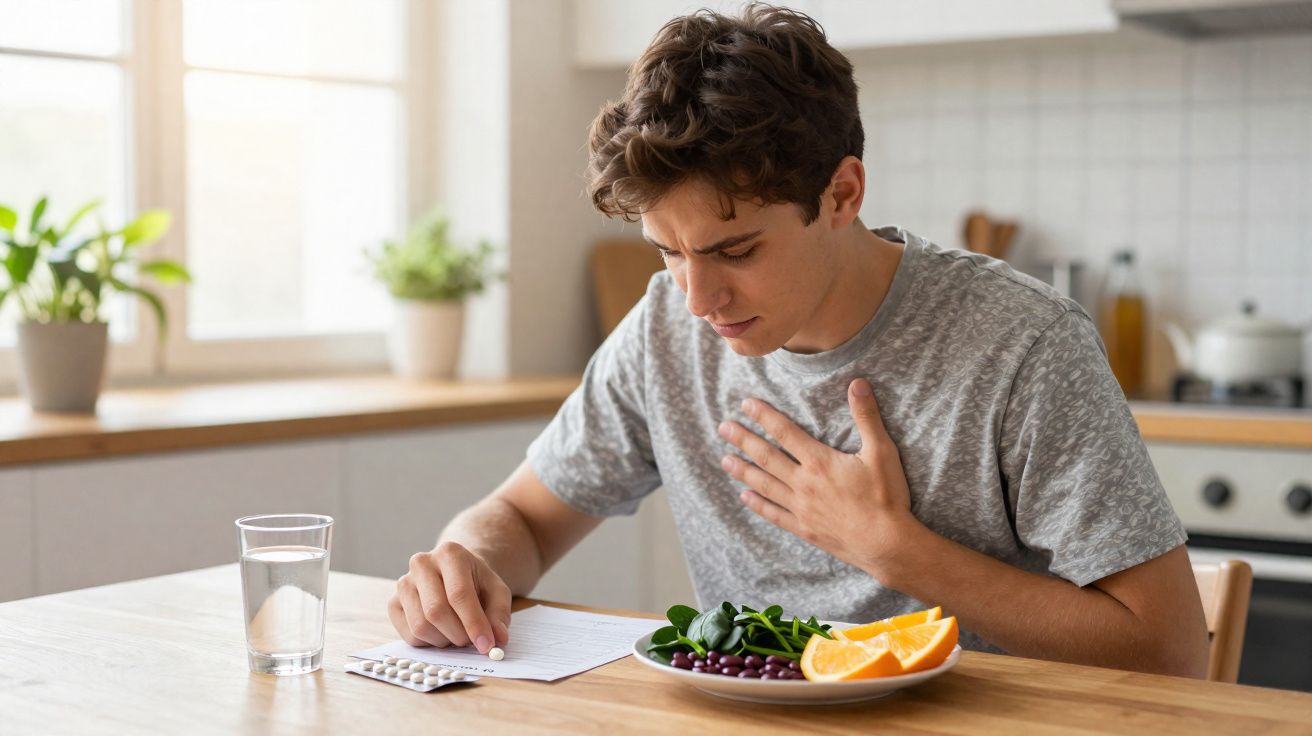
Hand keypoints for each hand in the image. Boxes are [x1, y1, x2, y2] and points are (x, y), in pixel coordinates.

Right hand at [388, 540, 511, 652]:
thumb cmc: (477, 583)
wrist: (455, 574)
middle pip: (436, 611)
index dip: (474, 623)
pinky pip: (409, 635)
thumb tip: (498, 639)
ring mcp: (403, 582)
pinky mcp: (393, 603)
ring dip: (444, 641)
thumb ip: (499, 614)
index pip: (459, 594)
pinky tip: (441, 632)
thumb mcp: (497, 592)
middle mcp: (422, 563)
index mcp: (450, 553)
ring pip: (421, 626)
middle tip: (471, 642)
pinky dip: (429, 643)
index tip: (487, 645)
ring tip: (457, 634)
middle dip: (458, 635)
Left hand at [717, 378, 920, 575]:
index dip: (764, 416)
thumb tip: (857, 383)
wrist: (887, 544)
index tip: (746, 404)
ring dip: (743, 471)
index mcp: (820, 462)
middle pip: (767, 457)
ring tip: (725, 460)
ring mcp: (801, 508)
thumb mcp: (882, 451)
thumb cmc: (886, 497)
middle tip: (723, 428)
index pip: (785, 432)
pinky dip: (758, 504)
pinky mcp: (804, 529)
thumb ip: (866, 416)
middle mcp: (804, 484)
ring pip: (765, 485)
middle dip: (744, 440)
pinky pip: (774, 514)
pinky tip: (745, 496)